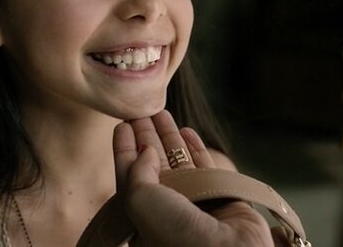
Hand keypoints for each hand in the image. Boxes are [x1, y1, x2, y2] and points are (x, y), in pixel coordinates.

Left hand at [113, 110, 276, 246]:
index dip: (124, 149)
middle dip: (146, 137)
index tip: (122, 124)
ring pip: (178, 161)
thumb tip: (147, 150)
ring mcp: (194, 202)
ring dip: (169, 136)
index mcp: (142, 217)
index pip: (129, 176)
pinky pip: (204, 165)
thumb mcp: (140, 199)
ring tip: (161, 111)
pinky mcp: (220, 197)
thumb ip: (138, 170)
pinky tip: (187, 130)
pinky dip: (195, 147)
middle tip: (141, 111)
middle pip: (153, 165)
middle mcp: (167, 210)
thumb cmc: (175, 232)